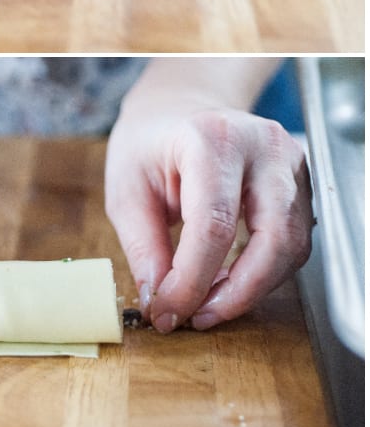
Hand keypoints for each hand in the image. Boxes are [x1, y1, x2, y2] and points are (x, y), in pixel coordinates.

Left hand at [105, 98, 311, 332]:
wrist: (177, 108)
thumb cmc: (148, 144)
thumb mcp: (127, 189)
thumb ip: (144, 246)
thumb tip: (160, 301)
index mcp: (211, 139)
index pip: (213, 224)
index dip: (193, 280)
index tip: (169, 312)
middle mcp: (263, 146)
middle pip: (272, 239)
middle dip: (235, 293)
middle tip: (195, 318)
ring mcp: (290, 162)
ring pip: (291, 247)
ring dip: (251, 289)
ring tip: (206, 304)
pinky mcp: (301, 181)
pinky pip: (293, 241)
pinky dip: (263, 272)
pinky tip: (227, 282)